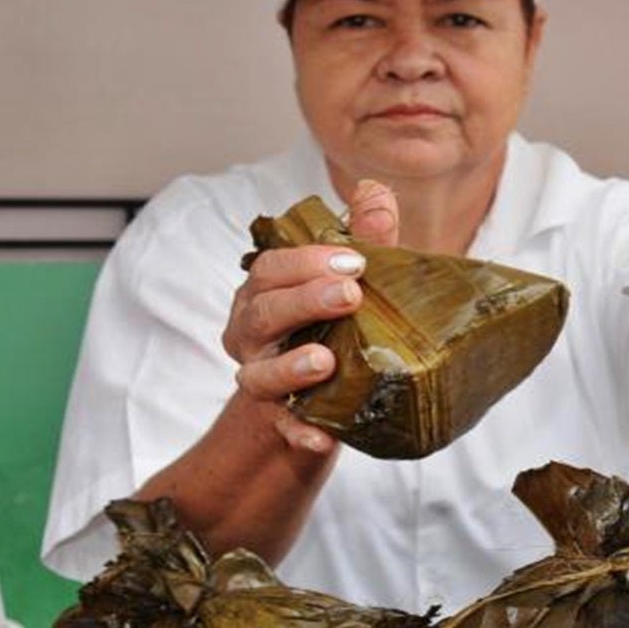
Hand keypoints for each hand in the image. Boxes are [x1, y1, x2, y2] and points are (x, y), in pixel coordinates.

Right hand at [221, 179, 399, 451]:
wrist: (326, 394)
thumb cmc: (340, 321)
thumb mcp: (355, 278)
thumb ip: (364, 237)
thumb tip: (376, 192)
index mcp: (266, 293)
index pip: (271, 269)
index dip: (306, 262)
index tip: (354, 260)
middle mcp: (253, 336)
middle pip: (261, 314)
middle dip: (302, 301)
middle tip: (349, 296)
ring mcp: (263, 379)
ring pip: (258, 374)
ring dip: (289, 367)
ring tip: (325, 361)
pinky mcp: (281, 421)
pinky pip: (284, 429)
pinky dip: (300, 432)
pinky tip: (323, 435)